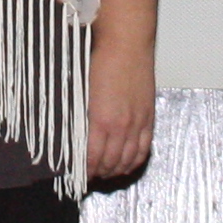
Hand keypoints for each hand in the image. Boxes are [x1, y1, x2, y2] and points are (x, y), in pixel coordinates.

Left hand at [87, 36, 157, 184]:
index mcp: (100, 120)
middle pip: (111, 162)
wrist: (126, 44)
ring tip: (107, 174)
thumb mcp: (82, 92)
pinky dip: (135, 161)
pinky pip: (145, 148)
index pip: (92, 157)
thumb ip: (82, 117)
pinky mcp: (148, 117)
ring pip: (129, 159)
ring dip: (117, 171)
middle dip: (99, 174)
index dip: (85, 171)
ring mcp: (137, 123)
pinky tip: (128, 165)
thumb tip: (74, 136)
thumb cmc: (100, 61)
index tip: (78, 177)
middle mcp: (121, 126)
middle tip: (90, 178)